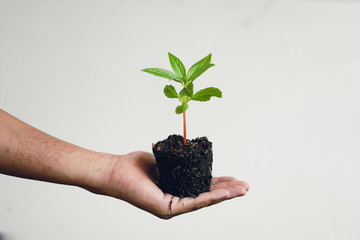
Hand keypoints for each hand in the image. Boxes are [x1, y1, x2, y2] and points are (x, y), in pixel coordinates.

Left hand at [96, 151, 248, 218]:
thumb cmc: (137, 166)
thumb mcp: (167, 161)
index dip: (220, 183)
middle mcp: (177, 200)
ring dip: (224, 195)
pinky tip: (224, 193)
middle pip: (207, 195)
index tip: (235, 178)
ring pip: (204, 201)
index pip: (203, 187)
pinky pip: (193, 202)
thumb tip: (195, 153)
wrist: (116, 170)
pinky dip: (210, 197)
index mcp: (177, 189)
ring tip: (242, 190)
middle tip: (246, 186)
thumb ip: (182, 162)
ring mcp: (172, 207)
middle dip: (228, 190)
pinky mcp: (167, 209)